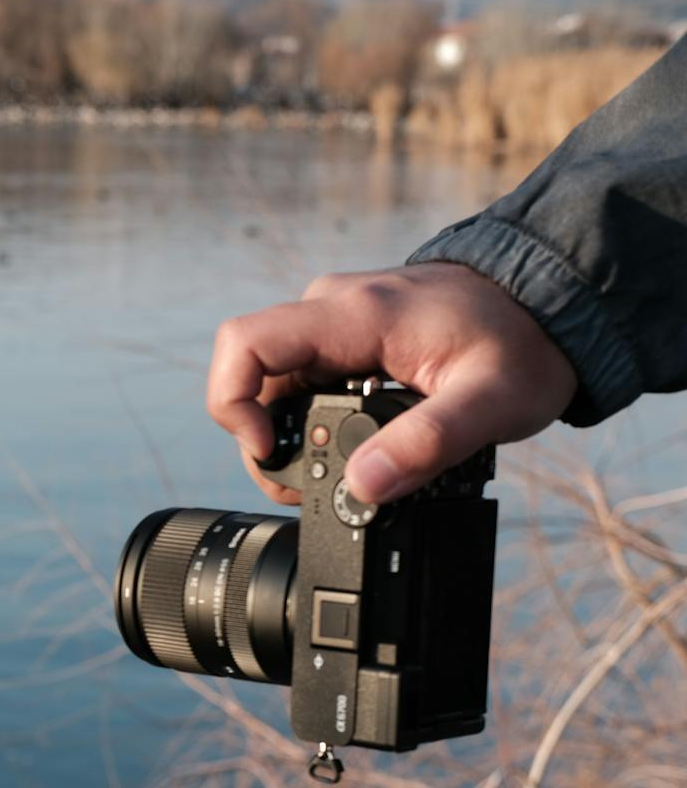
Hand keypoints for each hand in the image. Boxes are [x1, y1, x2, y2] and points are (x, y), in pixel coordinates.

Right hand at [206, 263, 578, 506]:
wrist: (554, 300)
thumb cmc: (527, 342)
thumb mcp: (492, 402)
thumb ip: (427, 443)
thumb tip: (362, 487)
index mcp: (354, 315)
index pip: (244, 343)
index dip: (233, 404)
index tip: (270, 450)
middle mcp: (332, 309)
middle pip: (251, 375)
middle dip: (264, 440)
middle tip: (307, 487)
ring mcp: (336, 322)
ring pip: (273, 382)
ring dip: (287, 435)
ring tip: (332, 474)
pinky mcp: (346, 337)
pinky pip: (300, 379)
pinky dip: (309, 422)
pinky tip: (347, 448)